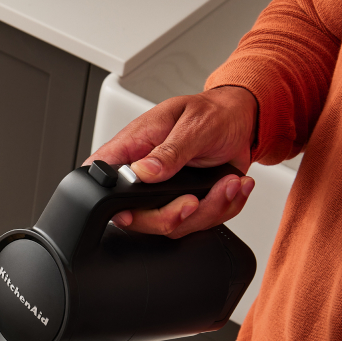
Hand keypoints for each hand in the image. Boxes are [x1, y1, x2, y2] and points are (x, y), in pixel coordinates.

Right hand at [85, 86, 257, 237]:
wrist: (239, 121)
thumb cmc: (212, 113)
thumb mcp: (192, 124)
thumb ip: (169, 151)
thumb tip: (143, 172)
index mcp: (133, 148)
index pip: (102, 177)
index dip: (109, 202)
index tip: (132, 212)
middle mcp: (143, 177)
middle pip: (136, 218)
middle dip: (170, 217)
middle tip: (194, 199)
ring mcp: (163, 195)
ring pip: (171, 227)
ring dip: (208, 210)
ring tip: (227, 183)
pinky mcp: (184, 204)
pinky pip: (198, 224)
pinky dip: (223, 208)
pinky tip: (232, 187)